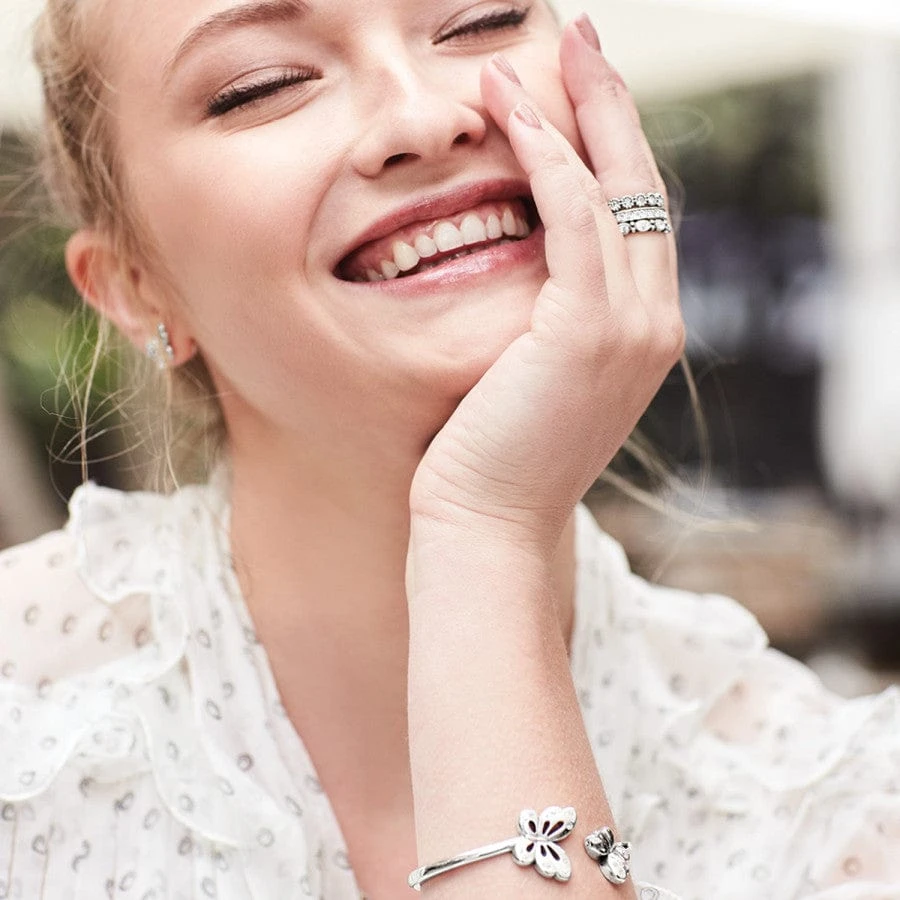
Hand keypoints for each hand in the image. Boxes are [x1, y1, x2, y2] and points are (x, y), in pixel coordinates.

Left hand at [409, 18, 683, 549]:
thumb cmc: (492, 455)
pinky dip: (548, 157)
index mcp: (640, 332)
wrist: (488, 525)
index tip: (580, 95)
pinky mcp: (588, 329)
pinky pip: (575, 216)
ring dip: (577, 112)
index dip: (612, 149)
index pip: (634, 219)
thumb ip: (548, 322)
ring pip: (615, 188)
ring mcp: (632, 326)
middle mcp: (653, 322)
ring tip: (541, 49)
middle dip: (612, 106)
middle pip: (641, 187)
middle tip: (584, 38)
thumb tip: (521, 270)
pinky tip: (514, 110)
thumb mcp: (532, 378)